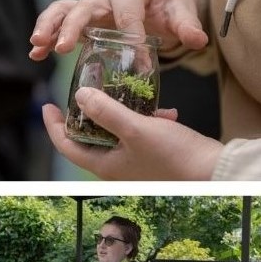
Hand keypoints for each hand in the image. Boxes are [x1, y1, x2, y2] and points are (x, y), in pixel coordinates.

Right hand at [30, 0, 207, 58]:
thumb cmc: (168, 3)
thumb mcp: (181, 10)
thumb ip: (188, 25)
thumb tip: (198, 39)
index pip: (127, 12)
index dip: (130, 36)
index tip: (134, 62)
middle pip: (85, 5)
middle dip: (72, 25)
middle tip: (63, 47)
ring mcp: (92, 5)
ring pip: (65, 9)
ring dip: (50, 27)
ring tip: (38, 47)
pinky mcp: (84, 19)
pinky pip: (61, 22)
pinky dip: (48, 35)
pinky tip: (36, 54)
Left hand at [42, 94, 221, 179]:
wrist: (212, 171)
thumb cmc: (175, 156)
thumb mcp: (136, 129)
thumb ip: (107, 112)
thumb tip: (80, 96)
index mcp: (106, 165)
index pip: (67, 147)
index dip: (54, 126)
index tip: (48, 105)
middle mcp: (117, 166)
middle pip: (90, 137)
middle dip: (87, 113)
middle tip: (84, 90)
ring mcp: (135, 161)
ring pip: (115, 132)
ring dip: (118, 111)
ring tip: (123, 92)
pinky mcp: (152, 154)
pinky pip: (139, 132)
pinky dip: (145, 117)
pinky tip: (161, 109)